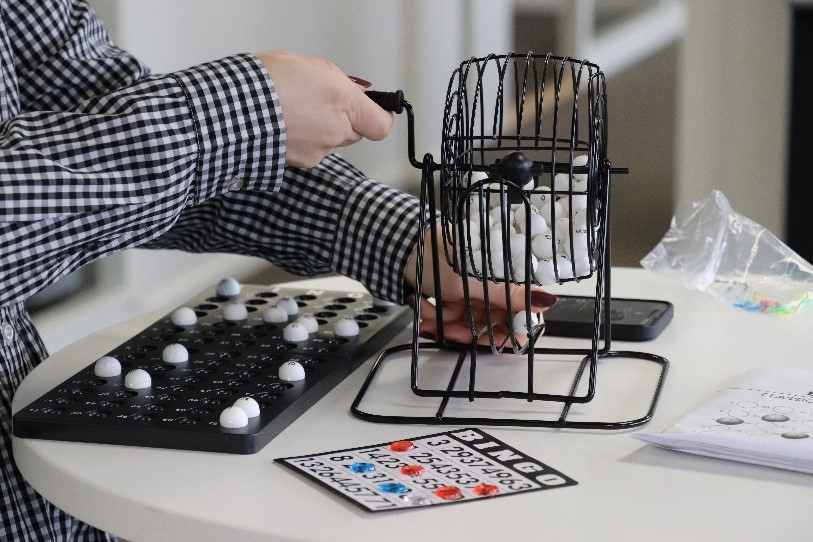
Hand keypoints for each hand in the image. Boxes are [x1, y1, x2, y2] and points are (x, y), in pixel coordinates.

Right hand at [256, 50, 393, 167]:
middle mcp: (335, 130)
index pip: (381, 123)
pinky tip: (284, 125)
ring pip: (332, 141)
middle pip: (355, 131)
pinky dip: (303, 140)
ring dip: (321, 129)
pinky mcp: (302, 164)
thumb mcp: (306, 66)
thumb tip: (354, 91)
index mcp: (341, 99)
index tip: (376, 107)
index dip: (380, 115)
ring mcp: (319, 151)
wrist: (228, 112)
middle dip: (344, 118)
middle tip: (320, 101)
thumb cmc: (261, 84)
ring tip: (293, 111)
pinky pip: (312, 151)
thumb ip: (336, 81)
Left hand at [404, 223, 557, 345]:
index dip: (512, 333)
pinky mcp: (458, 300)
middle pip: (494, 326)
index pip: (525, 315)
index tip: (491, 340)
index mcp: (506, 280)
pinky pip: (454, 320)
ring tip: (425, 312)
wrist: (401, 249)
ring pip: (470, 326)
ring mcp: (476, 295)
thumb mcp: (470, 281)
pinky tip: (422, 307)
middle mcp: (495, 288)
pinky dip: (437, 317)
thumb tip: (548, 300)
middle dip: (468, 332)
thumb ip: (508, 295)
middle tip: (447, 330)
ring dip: (446, 325)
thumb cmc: (435, 257)